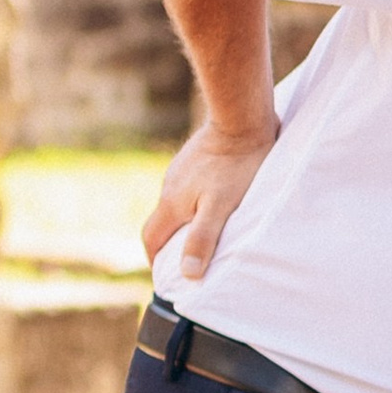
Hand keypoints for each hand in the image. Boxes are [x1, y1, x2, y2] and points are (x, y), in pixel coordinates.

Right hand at [142, 115, 278, 286]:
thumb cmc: (236, 167)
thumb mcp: (221, 208)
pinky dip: (195, 201)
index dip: (154, 259)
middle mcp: (170, 186)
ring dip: (184, 220)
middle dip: (168, 242)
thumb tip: (187, 274)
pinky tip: (215, 201)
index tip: (164, 273)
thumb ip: (202, 239)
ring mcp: (181, 170)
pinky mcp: (195, 158)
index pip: (150, 238)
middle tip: (186, 258)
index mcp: (171, 203)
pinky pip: (189, 185)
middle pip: (161, 221)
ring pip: (176, 202)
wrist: (240, 118)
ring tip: (205, 232)